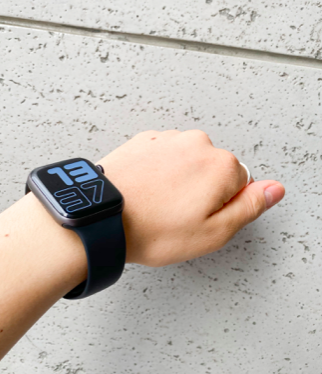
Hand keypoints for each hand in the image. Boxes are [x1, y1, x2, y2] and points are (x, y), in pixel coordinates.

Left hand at [99, 129, 284, 266]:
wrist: (101, 217)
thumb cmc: (152, 230)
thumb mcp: (213, 233)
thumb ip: (250, 207)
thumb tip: (274, 190)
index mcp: (221, 166)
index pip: (241, 185)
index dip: (221, 207)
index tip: (199, 218)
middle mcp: (197, 144)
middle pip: (213, 170)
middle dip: (200, 191)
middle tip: (176, 215)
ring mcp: (167, 139)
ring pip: (187, 162)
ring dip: (177, 180)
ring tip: (156, 204)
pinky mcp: (143, 141)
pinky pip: (162, 157)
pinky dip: (157, 172)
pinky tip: (144, 191)